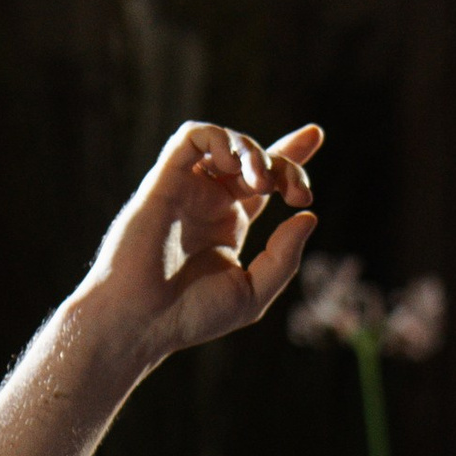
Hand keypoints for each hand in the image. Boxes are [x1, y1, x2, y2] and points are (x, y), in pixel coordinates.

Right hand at [80, 124, 321, 366]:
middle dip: (285, 164)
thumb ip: (284, 257)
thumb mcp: (251, 293)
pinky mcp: (165, 180)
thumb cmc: (188, 316)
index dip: (290, 156)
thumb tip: (308, 216)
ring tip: (264, 183)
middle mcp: (207, 202)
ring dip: (254, 152)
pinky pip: (192, 137)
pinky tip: (233, 166)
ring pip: (225, 142)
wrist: (140, 320)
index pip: (263, 181)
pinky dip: (220, 139)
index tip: (314, 135)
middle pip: (254, 159)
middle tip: (298, 194)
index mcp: (227, 225)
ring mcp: (186, 189)